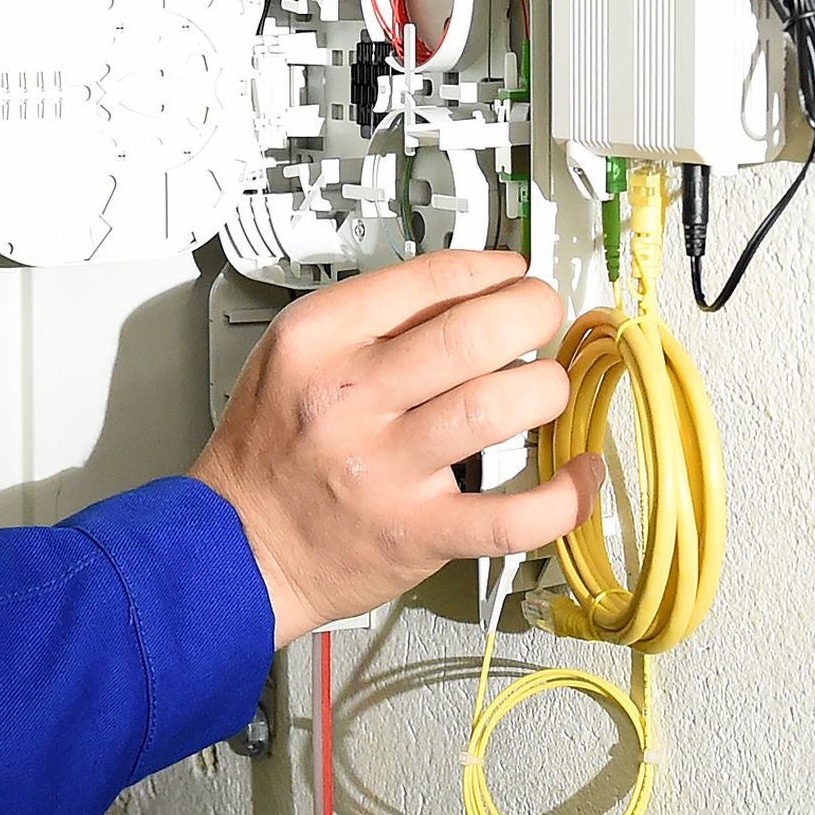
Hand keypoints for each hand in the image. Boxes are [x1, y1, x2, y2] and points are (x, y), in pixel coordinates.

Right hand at [190, 250, 598, 647]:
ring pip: (499, 406)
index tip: (512, 274)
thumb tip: (467, 290)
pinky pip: (514, 515)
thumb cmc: (269, 451)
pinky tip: (578, 472)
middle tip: (542, 317)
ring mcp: (384, 468)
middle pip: (473, 333)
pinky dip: (564, 495)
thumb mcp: (291, 357)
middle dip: (532, 312)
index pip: (428, 279)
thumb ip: (368, 321)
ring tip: (546, 389)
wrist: (236, 546)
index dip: (491, 269)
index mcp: (316, 342)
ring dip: (547, 389)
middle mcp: (349, 399)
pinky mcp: (417, 532)